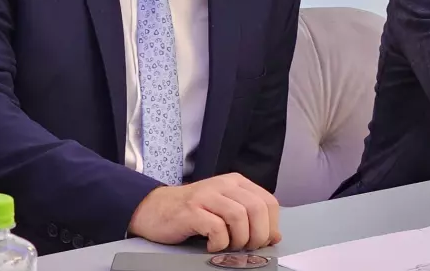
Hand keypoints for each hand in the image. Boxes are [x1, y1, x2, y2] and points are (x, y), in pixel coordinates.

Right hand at [128, 173, 281, 251]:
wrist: (155, 208)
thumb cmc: (193, 212)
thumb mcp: (225, 210)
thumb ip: (250, 219)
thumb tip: (274, 236)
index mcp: (236, 182)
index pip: (268, 201)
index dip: (271, 225)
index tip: (263, 241)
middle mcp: (223, 185)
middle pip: (257, 208)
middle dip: (258, 235)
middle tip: (247, 247)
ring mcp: (206, 196)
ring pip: (239, 216)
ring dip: (239, 239)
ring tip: (229, 246)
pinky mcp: (191, 211)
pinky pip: (216, 228)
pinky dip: (219, 243)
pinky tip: (212, 245)